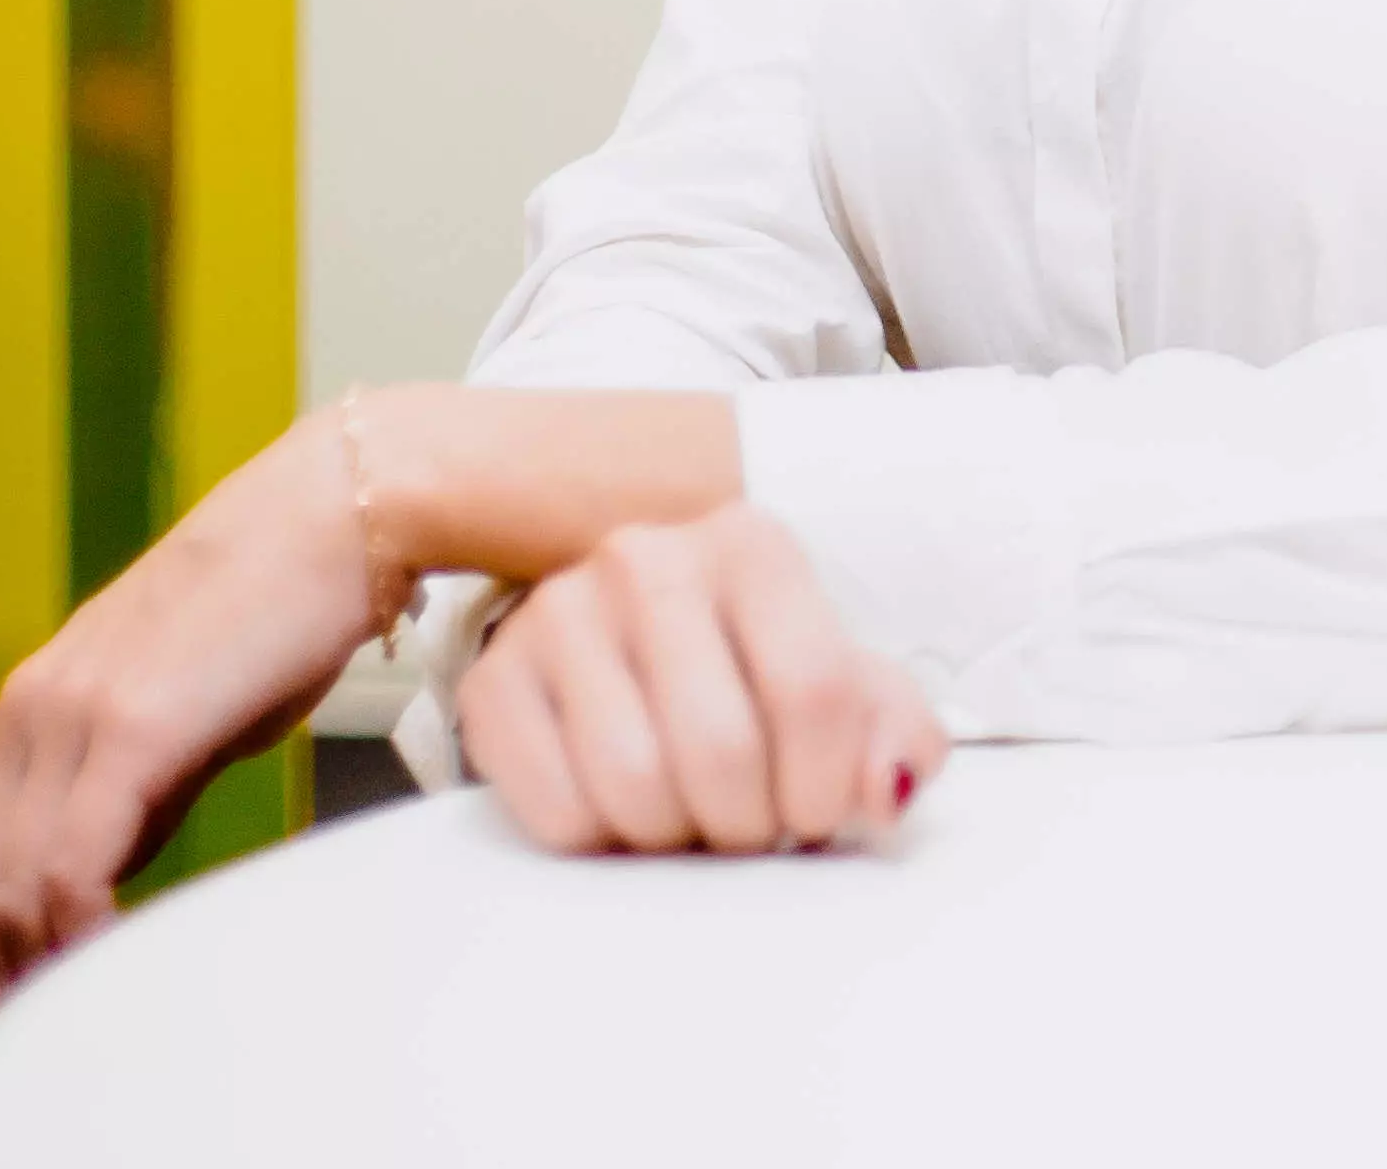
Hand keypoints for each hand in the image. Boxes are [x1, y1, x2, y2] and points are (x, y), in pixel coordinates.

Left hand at [0, 419, 389, 1018]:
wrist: (344, 508)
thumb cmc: (288, 603)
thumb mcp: (187, 705)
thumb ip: (135, 781)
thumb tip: (109, 863)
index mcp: (40, 702)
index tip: (9, 999)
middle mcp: (35, 706)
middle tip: (32, 1029)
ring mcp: (74, 711)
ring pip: (4, 883)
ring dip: (31, 962)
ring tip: (77, 1006)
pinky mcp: (130, 723)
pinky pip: (68, 863)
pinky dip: (75, 928)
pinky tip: (111, 954)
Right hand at [457, 503, 943, 858]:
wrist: (630, 654)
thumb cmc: (755, 677)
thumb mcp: (849, 690)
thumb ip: (895, 735)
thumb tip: (885, 791)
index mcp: (752, 545)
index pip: (815, 691)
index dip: (824, 788)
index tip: (814, 814)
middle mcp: (647, 560)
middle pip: (721, 749)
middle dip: (748, 823)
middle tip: (747, 825)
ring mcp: (558, 612)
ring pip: (634, 784)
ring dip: (675, 836)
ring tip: (689, 816)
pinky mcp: (491, 680)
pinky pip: (556, 811)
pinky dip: (602, 841)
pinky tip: (621, 812)